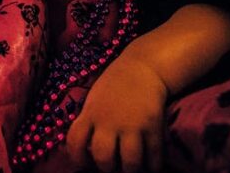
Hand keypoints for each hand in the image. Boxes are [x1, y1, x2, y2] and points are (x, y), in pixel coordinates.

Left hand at [65, 56, 169, 172]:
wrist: (143, 67)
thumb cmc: (115, 86)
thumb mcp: (94, 100)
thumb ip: (89, 122)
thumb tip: (88, 151)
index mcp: (90, 114)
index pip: (74, 142)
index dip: (77, 158)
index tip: (85, 163)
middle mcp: (109, 121)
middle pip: (103, 157)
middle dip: (107, 168)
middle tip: (113, 167)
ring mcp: (132, 124)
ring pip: (129, 162)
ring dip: (131, 170)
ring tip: (131, 168)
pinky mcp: (153, 126)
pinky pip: (154, 155)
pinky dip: (153, 166)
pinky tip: (152, 166)